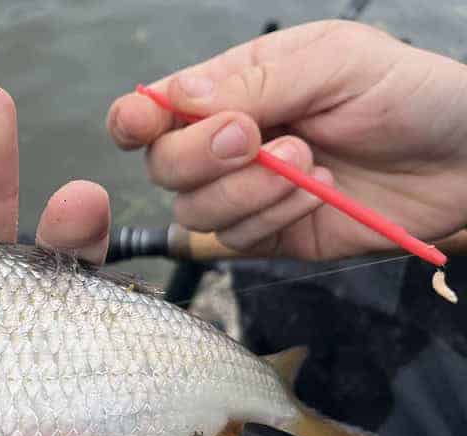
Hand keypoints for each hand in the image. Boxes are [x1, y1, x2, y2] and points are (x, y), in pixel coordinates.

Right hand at [107, 20, 466, 260]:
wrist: (462, 160)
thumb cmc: (407, 93)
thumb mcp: (334, 62)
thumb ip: (255, 79)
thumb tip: (178, 95)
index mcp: (233, 88)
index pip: (155, 110)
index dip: (135, 121)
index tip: (141, 126)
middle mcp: (228, 143)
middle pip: (163, 165)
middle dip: (200, 156)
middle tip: (255, 137)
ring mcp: (246, 193)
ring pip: (194, 209)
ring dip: (247, 189)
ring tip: (309, 162)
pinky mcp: (270, 235)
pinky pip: (235, 239)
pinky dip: (272, 216)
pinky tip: (316, 190)